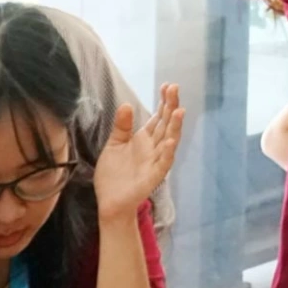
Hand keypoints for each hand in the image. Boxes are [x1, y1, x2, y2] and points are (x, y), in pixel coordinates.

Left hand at [94, 84, 183, 223]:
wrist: (109, 201)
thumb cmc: (113, 174)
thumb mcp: (114, 145)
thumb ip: (122, 126)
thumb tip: (127, 104)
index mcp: (145, 139)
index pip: (158, 117)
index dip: (163, 102)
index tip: (167, 86)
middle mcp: (154, 147)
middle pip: (166, 123)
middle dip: (170, 106)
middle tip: (174, 88)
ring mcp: (156, 160)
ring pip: (169, 140)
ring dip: (175, 126)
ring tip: (178, 110)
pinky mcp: (154, 175)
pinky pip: (164, 162)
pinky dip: (168, 151)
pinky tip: (171, 140)